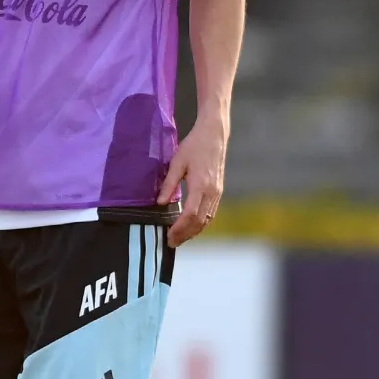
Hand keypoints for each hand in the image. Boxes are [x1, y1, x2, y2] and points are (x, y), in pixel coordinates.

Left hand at [158, 121, 226, 246]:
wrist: (214, 135)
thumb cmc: (194, 146)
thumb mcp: (177, 163)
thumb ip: (169, 184)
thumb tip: (160, 203)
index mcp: (201, 186)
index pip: (190, 215)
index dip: (179, 229)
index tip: (168, 236)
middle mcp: (212, 192)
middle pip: (199, 222)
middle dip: (185, 235)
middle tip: (171, 243)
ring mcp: (217, 193)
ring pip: (207, 219)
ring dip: (194, 231)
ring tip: (180, 238)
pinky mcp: (218, 191)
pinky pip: (211, 213)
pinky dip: (201, 223)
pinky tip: (192, 226)